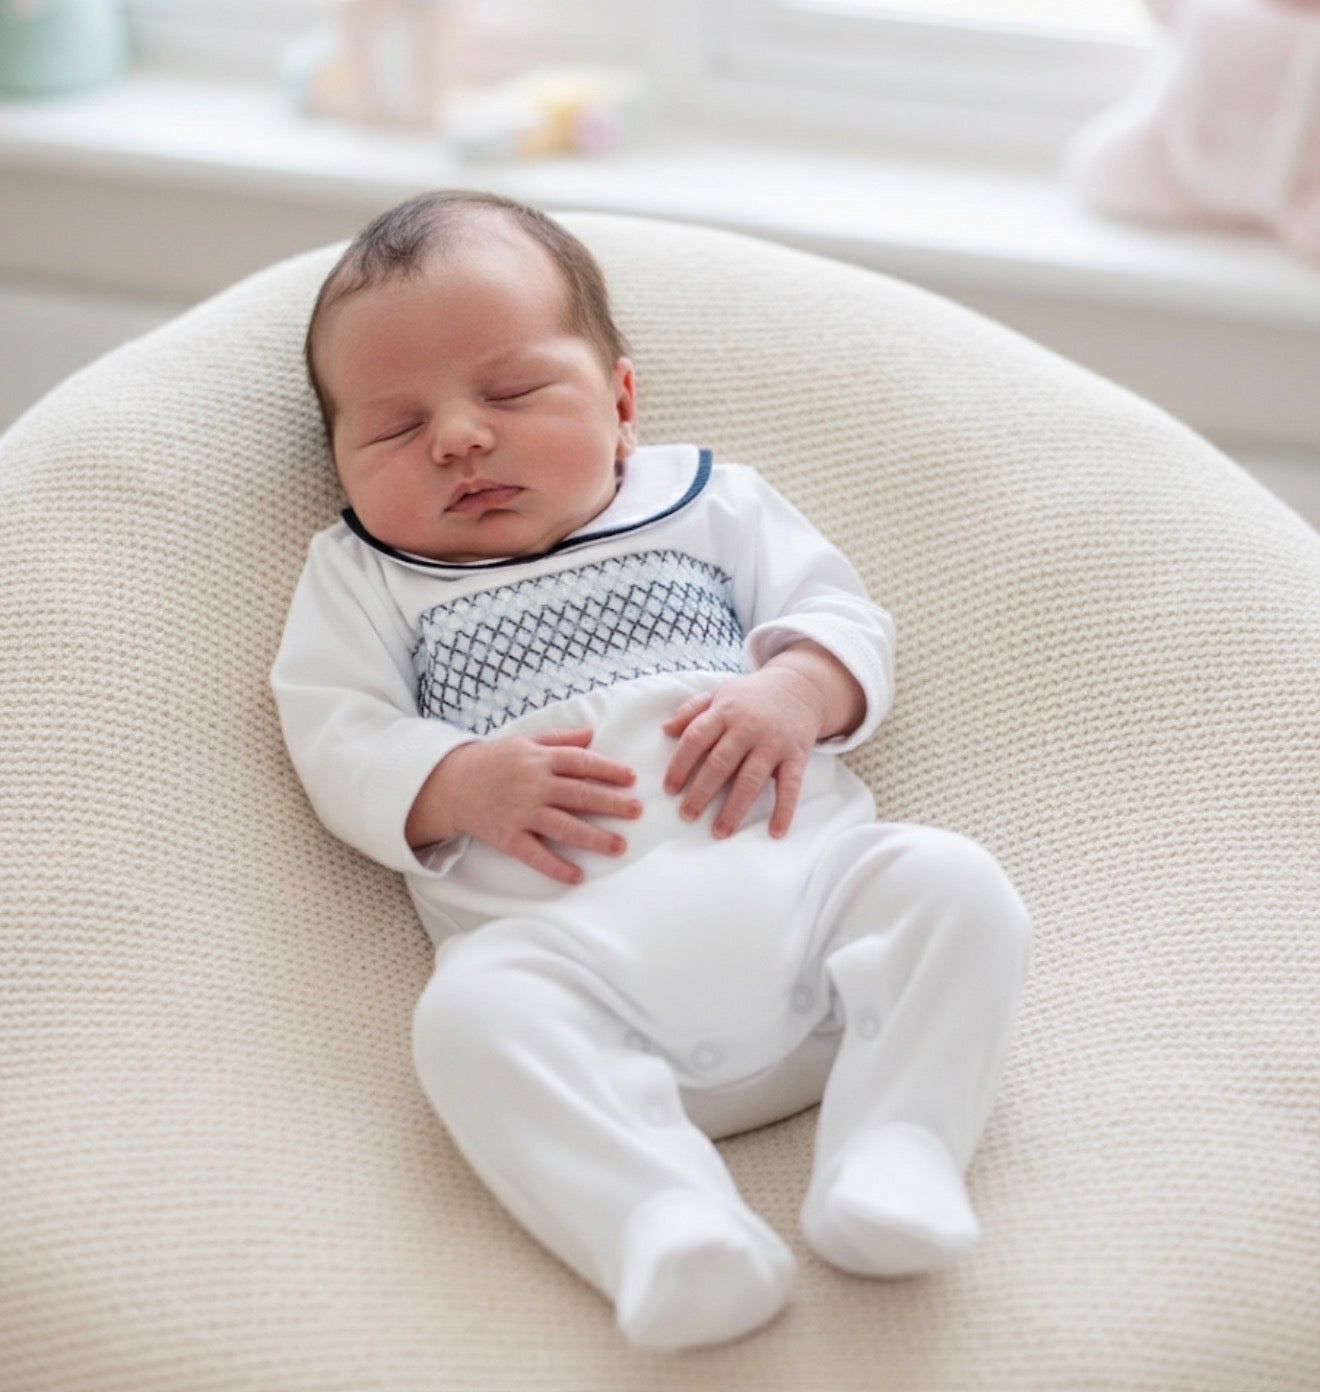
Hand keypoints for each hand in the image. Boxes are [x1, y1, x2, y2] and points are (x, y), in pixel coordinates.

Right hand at [406, 728, 640, 885]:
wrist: (450, 783)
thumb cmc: (492, 760)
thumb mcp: (525, 741)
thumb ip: (560, 739)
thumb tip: (592, 734)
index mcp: (540, 760)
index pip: (582, 763)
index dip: (609, 770)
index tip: (631, 779)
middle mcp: (534, 785)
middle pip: (581, 795)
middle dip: (612, 804)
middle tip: (637, 812)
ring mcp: (521, 812)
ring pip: (565, 826)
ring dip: (594, 838)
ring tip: (618, 846)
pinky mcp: (508, 837)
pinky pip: (535, 855)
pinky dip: (556, 866)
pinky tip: (577, 876)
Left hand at [662, 645, 864, 839]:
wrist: (800, 687)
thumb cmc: (752, 696)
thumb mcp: (720, 693)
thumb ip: (692, 710)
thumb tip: (665, 729)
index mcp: (725, 712)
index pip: (696, 738)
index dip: (680, 764)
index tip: (669, 789)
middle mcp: (748, 728)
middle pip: (720, 763)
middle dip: (701, 792)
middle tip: (687, 816)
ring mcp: (773, 743)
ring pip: (751, 779)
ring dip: (734, 808)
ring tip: (719, 832)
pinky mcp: (796, 756)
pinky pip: (791, 786)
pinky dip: (784, 810)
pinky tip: (775, 832)